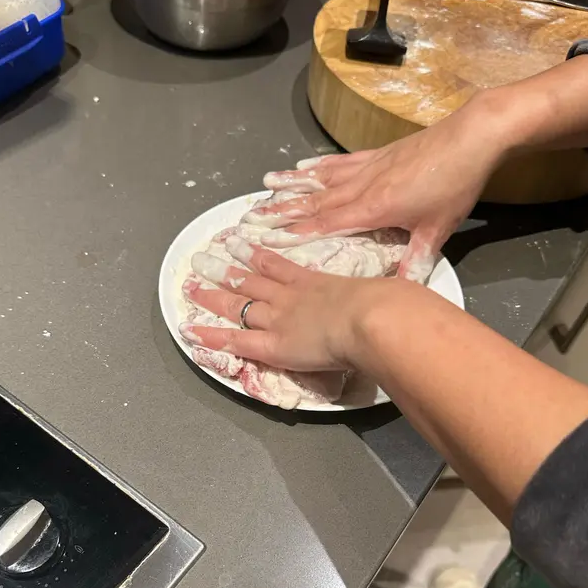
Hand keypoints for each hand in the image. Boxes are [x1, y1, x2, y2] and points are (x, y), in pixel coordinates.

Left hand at [179, 236, 392, 370]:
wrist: (374, 317)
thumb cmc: (385, 304)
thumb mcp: (382, 292)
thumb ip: (381, 296)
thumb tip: (398, 303)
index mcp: (316, 283)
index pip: (279, 267)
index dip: (257, 257)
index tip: (239, 244)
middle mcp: (291, 297)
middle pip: (251, 281)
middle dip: (225, 270)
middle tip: (203, 260)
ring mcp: (279, 317)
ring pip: (238, 303)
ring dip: (212, 295)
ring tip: (190, 285)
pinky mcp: (272, 343)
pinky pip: (235, 340)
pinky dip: (211, 336)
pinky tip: (190, 331)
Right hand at [252, 96, 509, 280]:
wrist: (472, 136)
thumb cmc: (456, 184)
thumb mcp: (438, 229)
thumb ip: (416, 259)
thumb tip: (402, 291)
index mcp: (374, 208)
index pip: (326, 224)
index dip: (295, 232)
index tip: (266, 239)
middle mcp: (363, 186)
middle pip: (314, 201)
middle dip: (282, 210)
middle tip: (251, 216)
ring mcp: (368, 167)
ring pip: (321, 180)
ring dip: (292, 185)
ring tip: (265, 188)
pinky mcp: (377, 154)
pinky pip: (339, 162)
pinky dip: (318, 166)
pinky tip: (303, 166)